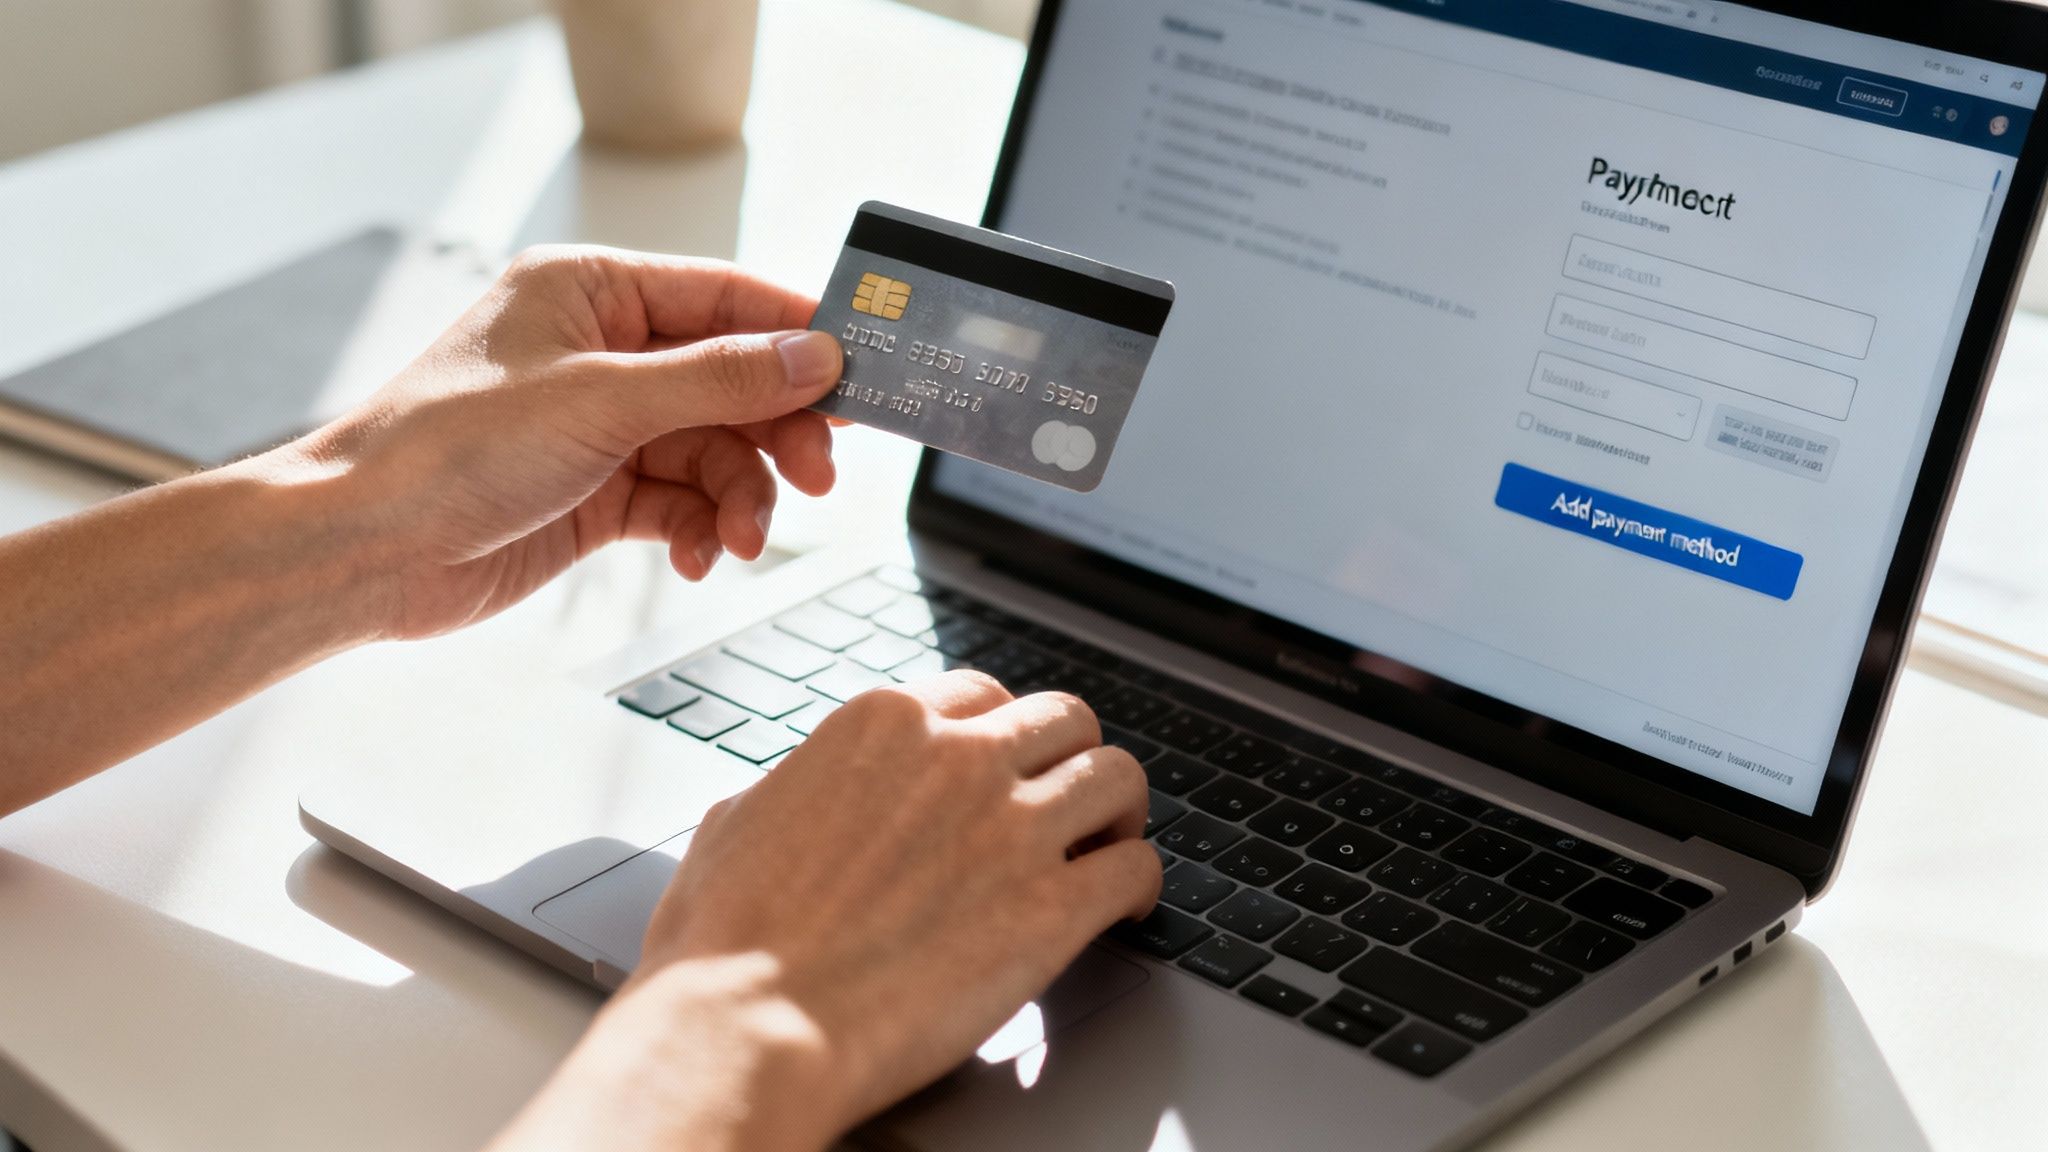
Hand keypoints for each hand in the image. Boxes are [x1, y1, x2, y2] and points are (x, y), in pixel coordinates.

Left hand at [300, 245, 845, 638]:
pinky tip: (694, 557)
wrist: (366, 549)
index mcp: (591, 292)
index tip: (859, 372)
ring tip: (742, 539)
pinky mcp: (597, 492)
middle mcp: (601, 353)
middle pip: (732, 383)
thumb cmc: (446, 448)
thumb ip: (718, 381)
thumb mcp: (602, 402)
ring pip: (715, 452)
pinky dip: (699, 531)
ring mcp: (601, 426)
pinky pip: (681, 503)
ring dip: (740, 498)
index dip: (796, 336)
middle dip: (776, 434)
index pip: (725, 299)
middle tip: (817, 475)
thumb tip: (811, 358)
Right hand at [493, 672, 1162, 1151]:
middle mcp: (959, 757)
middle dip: (1070, 758)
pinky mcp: (1053, 905)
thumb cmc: (724, 943)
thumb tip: (801, 793)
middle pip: (1064, 719)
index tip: (1006, 768)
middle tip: (1070, 802)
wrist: (750, 1024)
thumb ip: (798, 788)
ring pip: (1117, 776)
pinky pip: (1137, 867)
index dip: (1000, 734)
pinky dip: (1141, 885)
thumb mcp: (738, 821)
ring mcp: (1013, 826)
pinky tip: (1127, 910)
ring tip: (1110, 846)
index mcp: (882, 724)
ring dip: (1119, 811)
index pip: (980, 694)